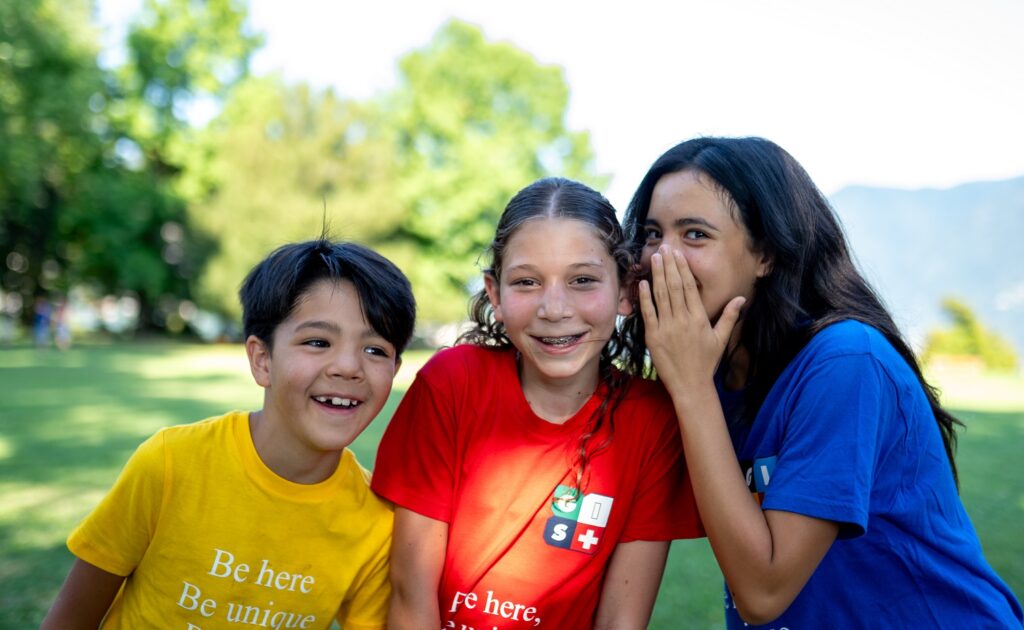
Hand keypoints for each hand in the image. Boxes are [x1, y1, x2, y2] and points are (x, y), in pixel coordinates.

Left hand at [637, 246, 744, 396]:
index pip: (689, 287)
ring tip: (654, 257)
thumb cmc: (706, 362)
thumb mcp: (721, 338)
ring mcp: (667, 328)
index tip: (678, 254)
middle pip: (674, 286)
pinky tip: (643, 283)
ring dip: (657, 275)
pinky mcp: (653, 337)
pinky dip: (645, 297)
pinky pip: (648, 313)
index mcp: (699, 318)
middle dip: (669, 265)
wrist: (691, 385)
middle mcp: (683, 320)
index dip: (682, 268)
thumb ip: (729, 316)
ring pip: (661, 295)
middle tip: (664, 247)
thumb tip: (742, 298)